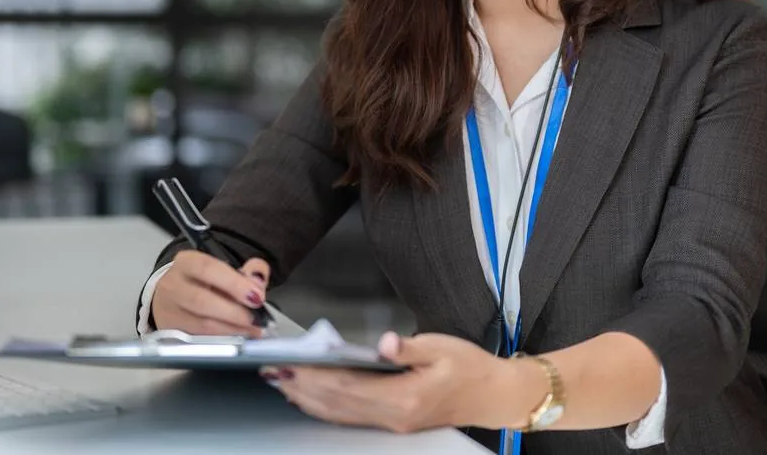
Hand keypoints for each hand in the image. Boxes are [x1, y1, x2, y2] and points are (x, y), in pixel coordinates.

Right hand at [151, 250, 269, 336]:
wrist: (173, 296)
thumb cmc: (204, 281)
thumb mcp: (225, 268)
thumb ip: (248, 270)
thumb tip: (259, 279)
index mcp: (186, 262)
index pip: (208, 268)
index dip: (234, 283)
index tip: (256, 296)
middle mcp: (173, 285)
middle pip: (201, 300)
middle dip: (233, 311)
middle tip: (255, 318)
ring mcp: (168, 311)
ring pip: (200, 324)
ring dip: (231, 329)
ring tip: (252, 329)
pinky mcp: (171, 332)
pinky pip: (199, 338)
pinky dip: (223, 339)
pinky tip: (239, 336)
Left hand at [261, 331, 537, 433]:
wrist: (494, 395)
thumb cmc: (471, 367)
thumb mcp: (443, 348)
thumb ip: (409, 348)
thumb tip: (386, 343)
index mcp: (404, 396)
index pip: (348, 386)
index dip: (316, 375)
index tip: (292, 362)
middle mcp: (393, 415)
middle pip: (336, 403)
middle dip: (301, 387)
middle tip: (272, 370)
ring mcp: (392, 422)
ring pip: (339, 414)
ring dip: (307, 399)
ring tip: (281, 381)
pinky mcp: (393, 421)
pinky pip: (350, 417)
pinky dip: (325, 407)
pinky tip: (311, 397)